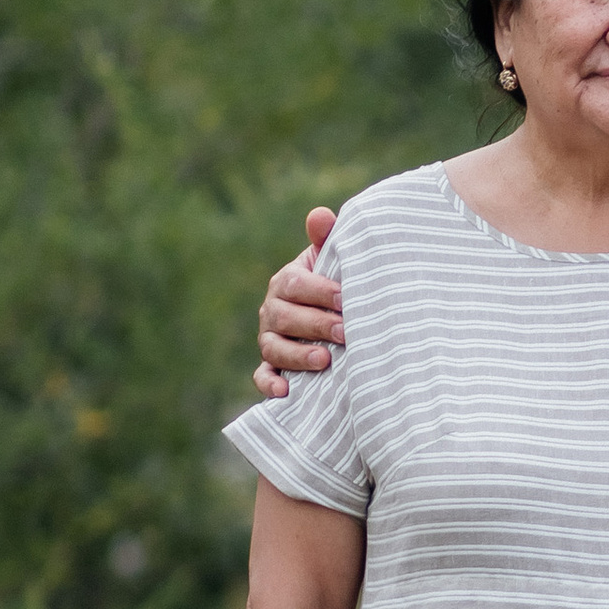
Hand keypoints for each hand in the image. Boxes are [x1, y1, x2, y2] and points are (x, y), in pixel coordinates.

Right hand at [251, 206, 340, 400]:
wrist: (336, 317)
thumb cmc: (336, 286)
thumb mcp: (332, 261)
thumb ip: (326, 238)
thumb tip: (320, 215)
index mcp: (287, 282)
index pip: (295, 283)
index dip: (319, 291)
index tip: (344, 298)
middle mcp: (273, 310)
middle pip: (285, 317)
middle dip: (316, 325)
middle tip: (346, 332)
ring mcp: (270, 339)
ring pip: (274, 348)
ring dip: (298, 356)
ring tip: (325, 361)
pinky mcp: (272, 366)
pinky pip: (263, 376)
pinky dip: (269, 385)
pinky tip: (285, 392)